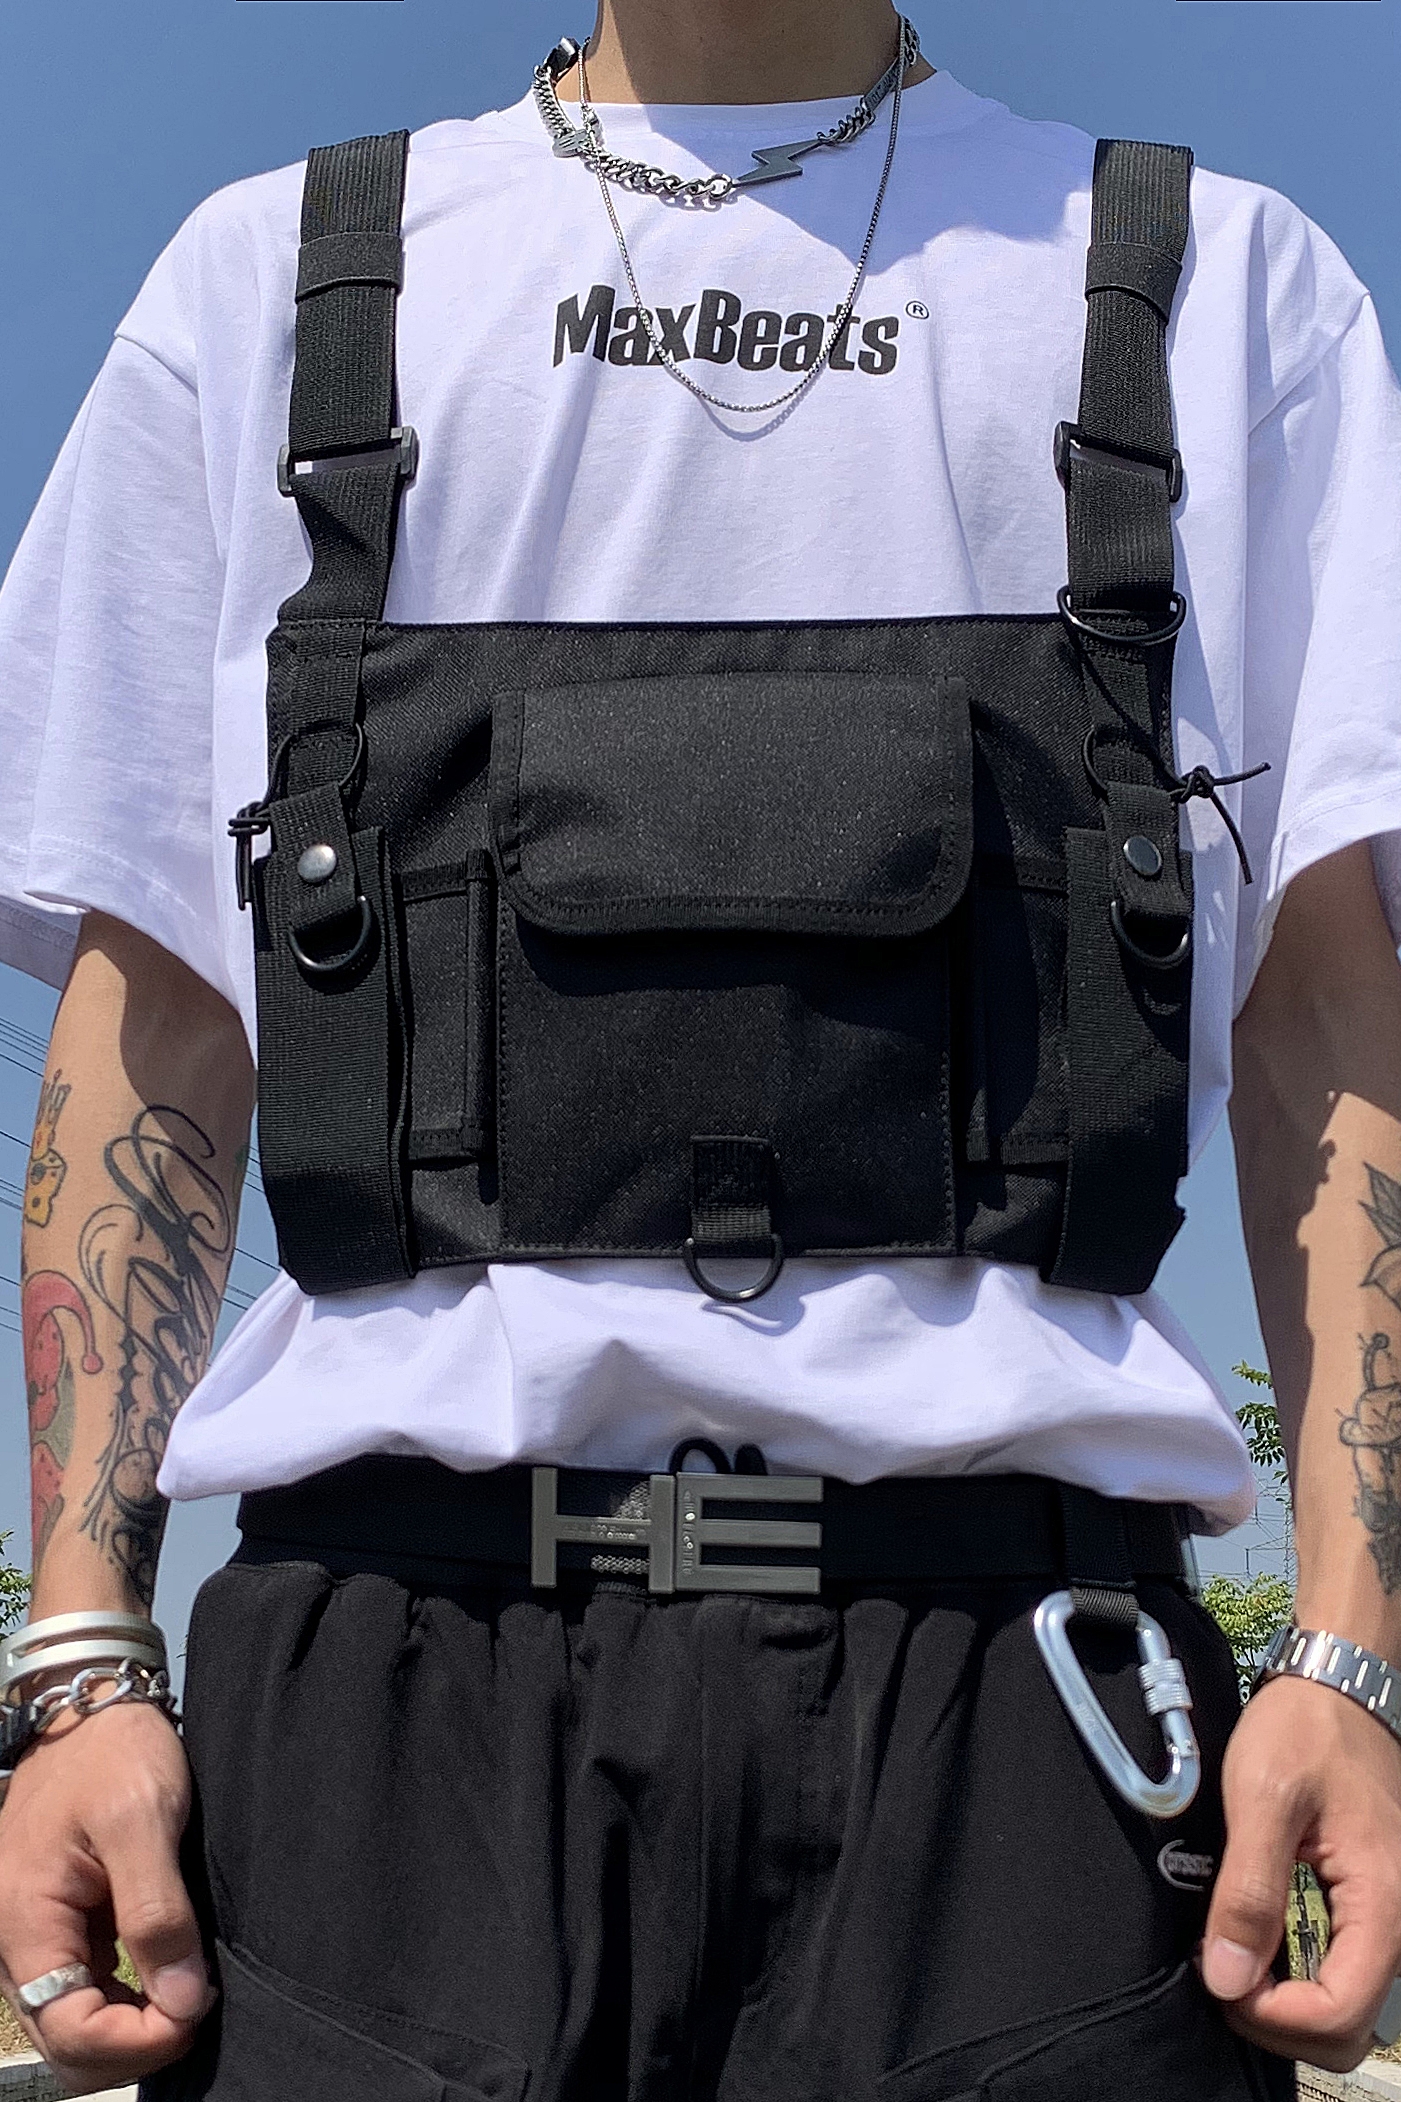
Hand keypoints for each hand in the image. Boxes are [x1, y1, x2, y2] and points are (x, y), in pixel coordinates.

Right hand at [0, 1700, 215, 2096]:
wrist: (91, 1704)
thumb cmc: (113, 1750)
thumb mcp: (144, 1819)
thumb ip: (157, 1912)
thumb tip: (182, 2002)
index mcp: (23, 1921)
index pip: (68, 2030)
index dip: (136, 2041)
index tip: (195, 2013)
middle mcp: (17, 1941)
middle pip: (66, 2041)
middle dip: (133, 2044)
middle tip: (198, 2009)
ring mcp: (37, 1935)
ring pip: (75, 2024)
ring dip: (131, 2028)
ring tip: (191, 1994)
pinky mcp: (61, 1924)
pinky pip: (85, 1991)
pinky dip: (126, 2002)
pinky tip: (170, 1975)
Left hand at [1200, 1673, 1400, 2070]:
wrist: (1336, 1684)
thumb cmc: (1304, 1729)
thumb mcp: (1262, 1798)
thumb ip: (1248, 1891)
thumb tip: (1226, 1977)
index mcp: (1384, 1902)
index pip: (1341, 2012)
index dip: (1273, 2014)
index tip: (1219, 1977)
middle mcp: (1398, 1920)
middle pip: (1351, 2028)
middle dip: (1280, 2023)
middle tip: (1220, 1978)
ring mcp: (1388, 1915)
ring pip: (1349, 2007)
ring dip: (1290, 2008)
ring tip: (1231, 1964)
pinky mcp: (1371, 1904)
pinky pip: (1345, 1971)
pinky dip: (1302, 1980)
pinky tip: (1257, 1948)